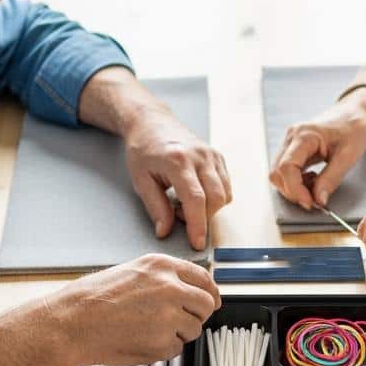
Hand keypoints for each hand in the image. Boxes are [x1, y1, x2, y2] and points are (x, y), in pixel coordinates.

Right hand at [48, 254, 221, 365]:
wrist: (72, 322)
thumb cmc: (94, 298)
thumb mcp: (133, 271)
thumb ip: (164, 277)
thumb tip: (189, 289)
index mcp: (163, 266)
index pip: (204, 278)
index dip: (210, 292)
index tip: (212, 300)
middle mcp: (170, 287)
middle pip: (206, 304)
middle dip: (199, 315)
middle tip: (184, 320)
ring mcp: (168, 316)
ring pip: (193, 329)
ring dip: (178, 333)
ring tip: (148, 329)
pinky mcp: (162, 342)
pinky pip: (176, 349)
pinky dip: (163, 349)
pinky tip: (141, 340)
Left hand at [125, 109, 231, 249]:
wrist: (151, 122)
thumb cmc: (143, 149)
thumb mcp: (140, 180)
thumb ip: (155, 207)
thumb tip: (165, 231)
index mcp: (178, 161)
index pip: (195, 200)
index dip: (198, 225)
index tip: (197, 243)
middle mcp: (200, 156)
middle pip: (216, 198)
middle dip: (204, 218)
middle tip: (179, 216)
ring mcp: (212, 155)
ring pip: (225, 193)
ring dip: (209, 207)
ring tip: (184, 202)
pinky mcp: (217, 156)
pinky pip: (225, 184)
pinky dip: (214, 196)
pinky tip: (195, 193)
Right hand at [268, 87, 365, 209]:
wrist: (354, 113)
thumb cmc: (353, 129)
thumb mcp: (348, 156)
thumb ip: (331, 179)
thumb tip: (318, 200)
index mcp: (304, 135)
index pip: (286, 167)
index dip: (295, 189)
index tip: (310, 203)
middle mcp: (291, 137)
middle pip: (277, 171)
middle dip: (293, 191)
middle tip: (314, 200)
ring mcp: (289, 141)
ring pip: (278, 172)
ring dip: (293, 186)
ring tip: (316, 187)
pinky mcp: (292, 147)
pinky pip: (285, 169)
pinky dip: (296, 180)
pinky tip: (313, 179)